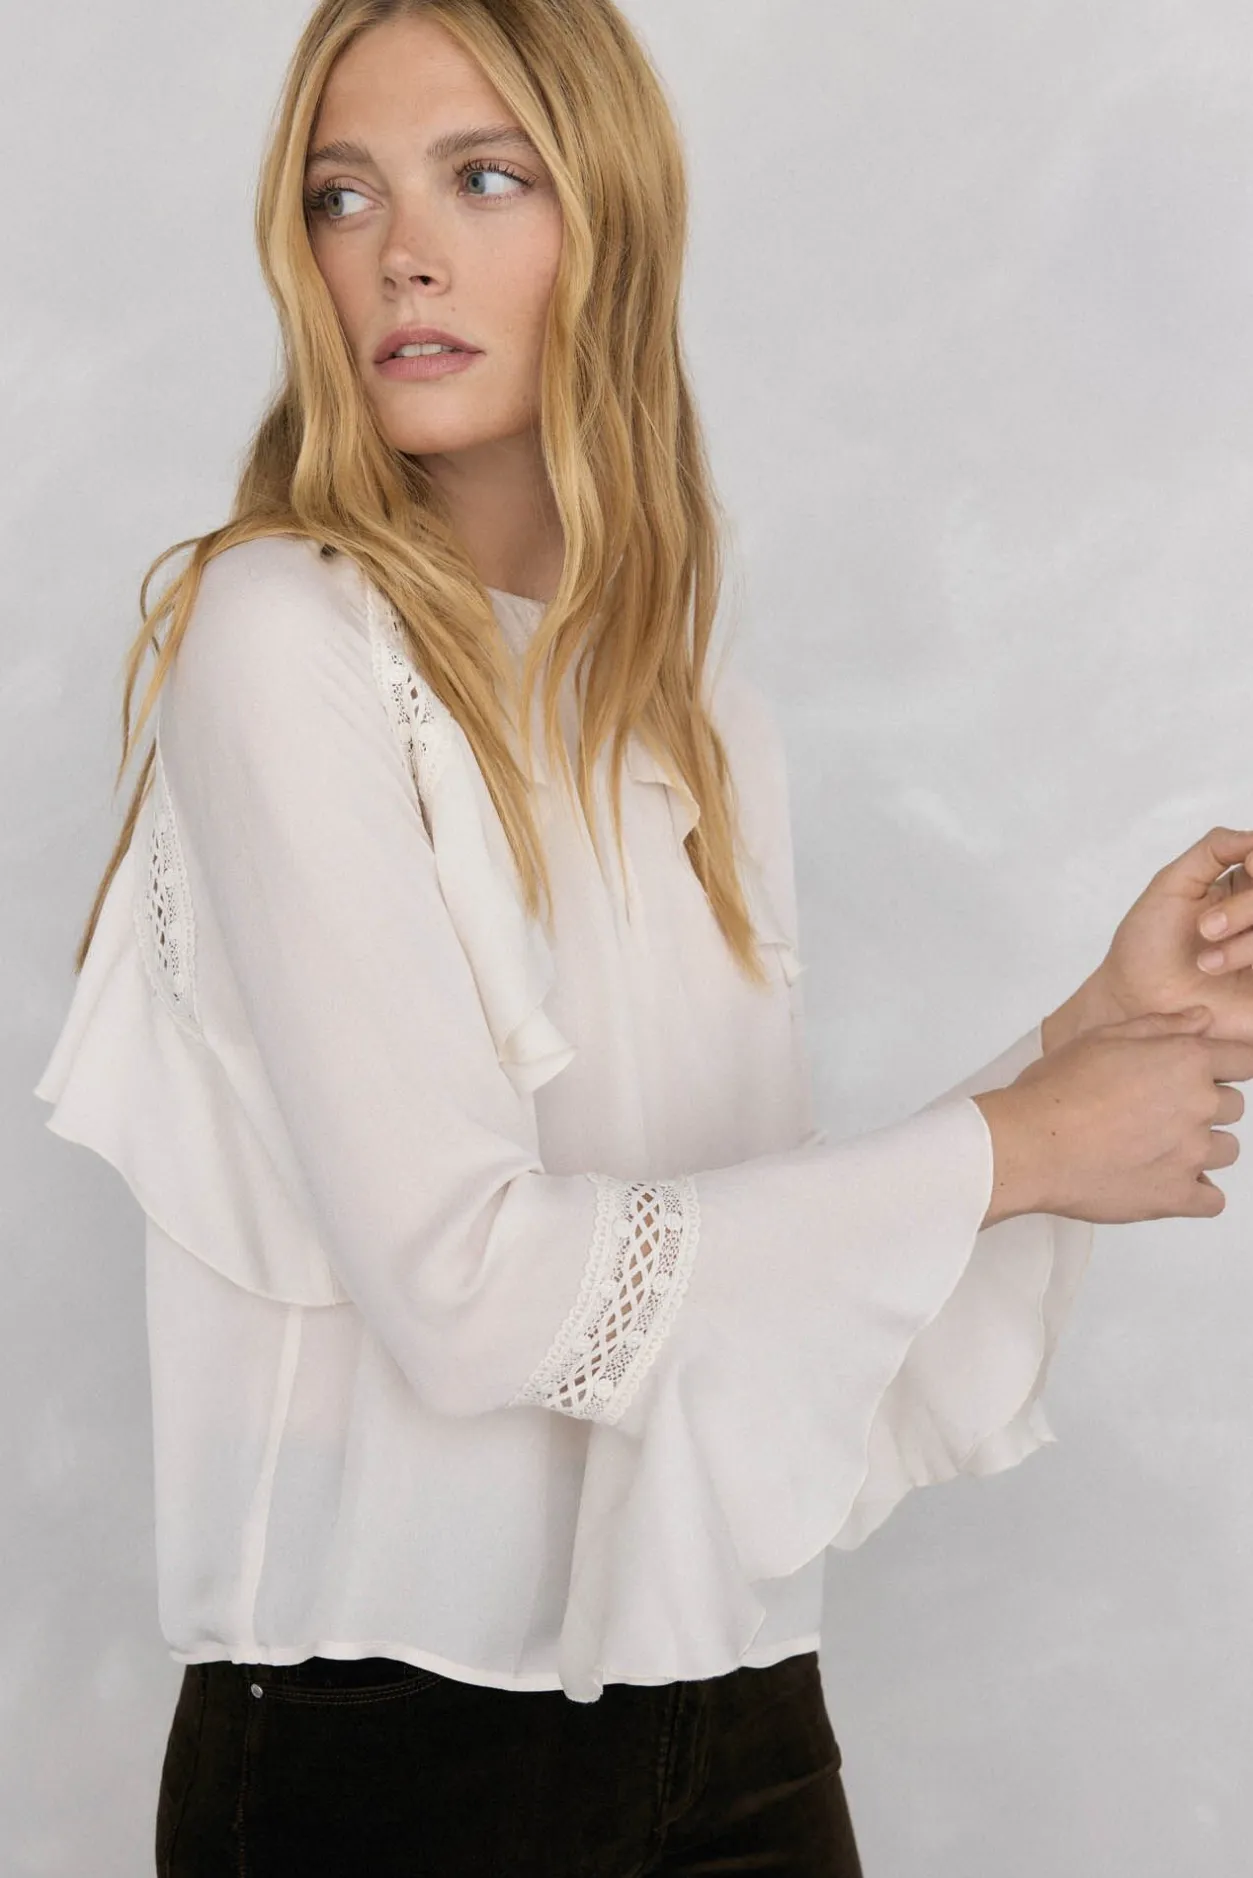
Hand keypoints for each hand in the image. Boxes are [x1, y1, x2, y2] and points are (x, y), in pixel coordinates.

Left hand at [1087, 826, 1252, 1046]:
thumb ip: (1213, 850)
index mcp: (1244, 887)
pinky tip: (1218, 972)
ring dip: (1247, 945)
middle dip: (1246, 907)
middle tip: (1205, 928)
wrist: (1133, 999)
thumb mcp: (1172, 884)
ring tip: (1206, 964)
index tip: (1250, 865)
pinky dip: (1251, 958)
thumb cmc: (1146, 944)